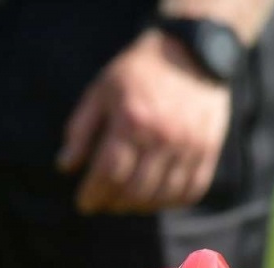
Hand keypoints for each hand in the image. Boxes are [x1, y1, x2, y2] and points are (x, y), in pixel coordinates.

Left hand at [57, 29, 231, 214]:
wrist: (192, 53)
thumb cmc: (138, 73)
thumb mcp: (101, 91)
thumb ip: (81, 130)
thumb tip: (65, 166)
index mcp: (131, 120)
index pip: (109, 172)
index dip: (93, 194)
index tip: (84, 203)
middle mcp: (162, 136)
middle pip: (134, 190)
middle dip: (113, 204)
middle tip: (103, 204)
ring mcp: (189, 145)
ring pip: (162, 195)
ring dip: (140, 207)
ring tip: (126, 203)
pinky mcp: (208, 149)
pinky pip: (191, 190)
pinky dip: (171, 202)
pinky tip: (156, 199)